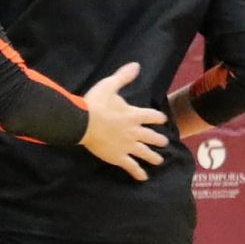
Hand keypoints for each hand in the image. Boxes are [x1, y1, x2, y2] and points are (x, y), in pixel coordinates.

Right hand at [79, 62, 168, 180]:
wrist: (81, 123)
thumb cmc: (94, 104)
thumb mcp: (109, 86)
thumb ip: (123, 77)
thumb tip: (136, 65)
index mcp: (135, 115)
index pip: (153, 116)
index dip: (158, 118)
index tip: (161, 119)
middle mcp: (135, 131)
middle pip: (152, 137)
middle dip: (159, 140)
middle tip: (163, 143)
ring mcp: (128, 146)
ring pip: (145, 153)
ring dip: (153, 157)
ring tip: (159, 160)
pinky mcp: (118, 157)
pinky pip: (131, 166)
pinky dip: (138, 173)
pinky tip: (143, 178)